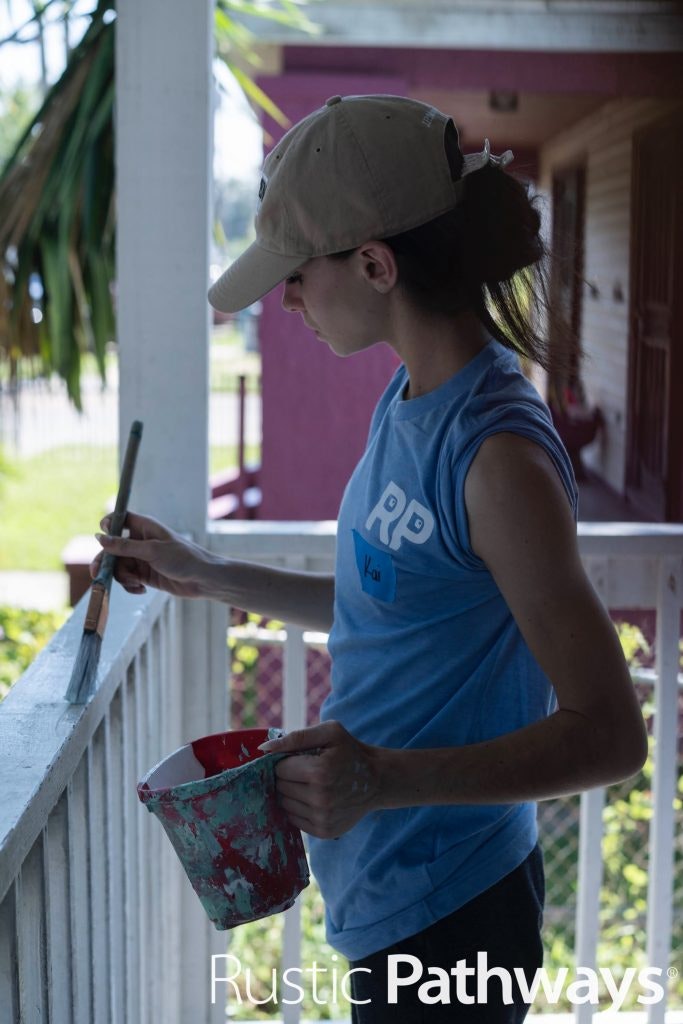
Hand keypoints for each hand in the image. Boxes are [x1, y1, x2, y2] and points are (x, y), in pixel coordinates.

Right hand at [90, 511, 216, 598]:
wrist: (203, 580)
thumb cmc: (183, 558)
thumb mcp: (152, 551)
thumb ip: (124, 547)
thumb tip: (99, 538)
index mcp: (144, 527)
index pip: (119, 519)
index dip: (107, 526)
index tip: (100, 538)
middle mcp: (140, 541)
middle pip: (112, 548)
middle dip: (105, 561)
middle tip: (97, 573)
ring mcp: (142, 558)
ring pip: (118, 566)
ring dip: (121, 577)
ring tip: (134, 583)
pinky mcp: (144, 575)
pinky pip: (127, 579)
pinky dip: (130, 585)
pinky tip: (141, 590)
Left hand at [261, 721, 381, 838]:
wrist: (377, 780)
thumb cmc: (350, 751)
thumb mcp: (329, 733)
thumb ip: (295, 737)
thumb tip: (263, 750)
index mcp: (319, 771)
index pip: (280, 769)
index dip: (288, 761)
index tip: (302, 759)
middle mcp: (320, 799)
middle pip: (280, 787)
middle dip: (289, 777)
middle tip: (308, 772)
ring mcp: (322, 818)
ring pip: (284, 804)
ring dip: (292, 793)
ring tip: (312, 785)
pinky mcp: (324, 832)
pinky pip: (294, 819)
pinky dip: (299, 808)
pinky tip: (315, 799)